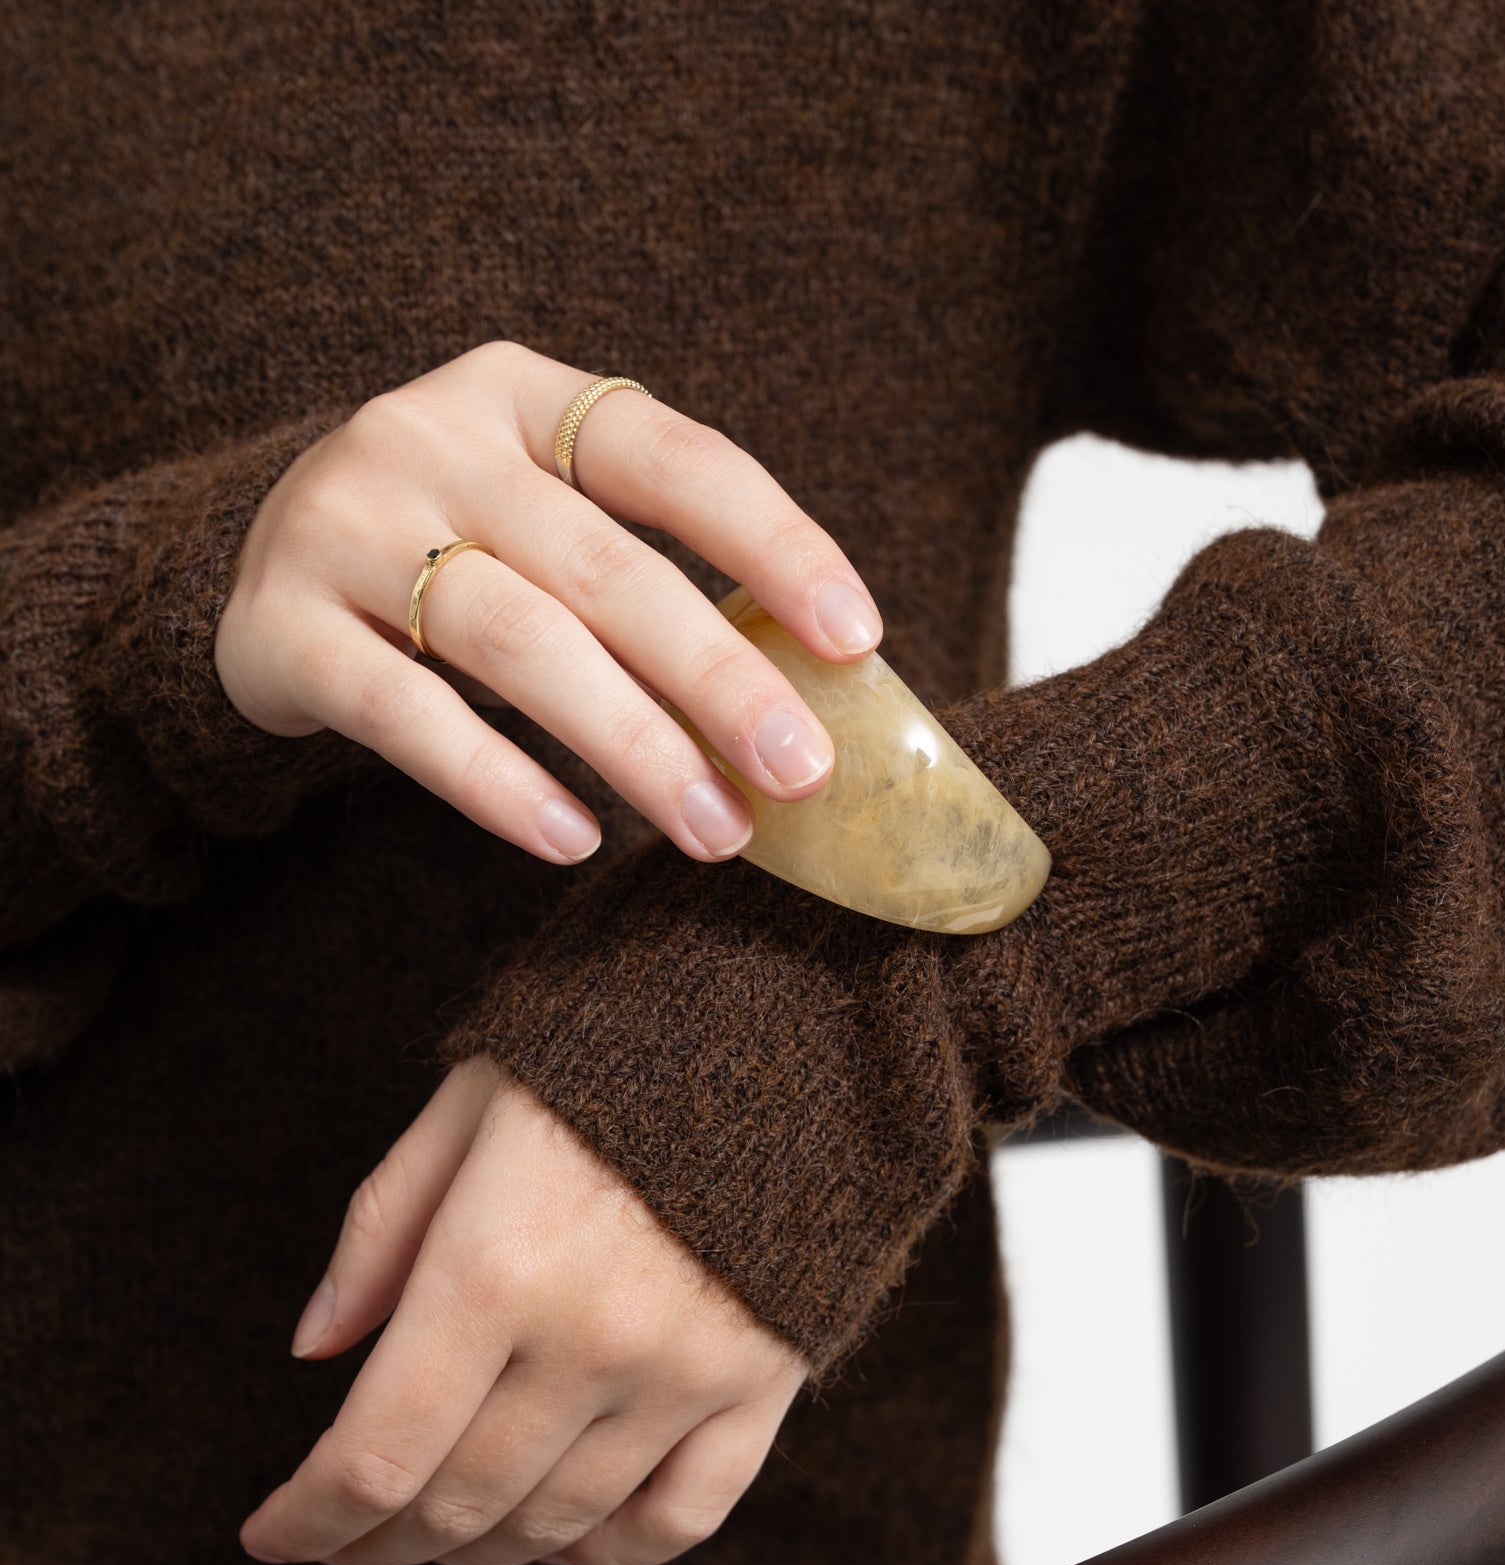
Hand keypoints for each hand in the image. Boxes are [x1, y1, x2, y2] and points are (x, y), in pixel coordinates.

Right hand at [215, 342, 881, 864]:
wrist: (258, 565)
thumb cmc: (453, 550)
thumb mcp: (543, 518)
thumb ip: (643, 573)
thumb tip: (800, 703)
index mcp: (522, 395)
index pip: (672, 457)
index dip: (773, 543)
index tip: (857, 637)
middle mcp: (429, 438)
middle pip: (603, 567)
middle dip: (718, 678)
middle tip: (802, 773)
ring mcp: (344, 525)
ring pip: (517, 642)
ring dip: (632, 746)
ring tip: (714, 831)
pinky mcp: (282, 627)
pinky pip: (407, 715)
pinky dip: (499, 782)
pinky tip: (574, 841)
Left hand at [239, 1058, 808, 1564]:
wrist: (781, 1018)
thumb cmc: (606, 1053)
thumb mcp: (468, 1107)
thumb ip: (381, 1231)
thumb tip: (316, 1352)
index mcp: (492, 1266)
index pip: (375, 1456)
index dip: (307, 1519)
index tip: (272, 1532)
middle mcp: (587, 1340)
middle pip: (457, 1505)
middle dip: (376, 1540)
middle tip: (345, 1536)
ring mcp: (683, 1372)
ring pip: (557, 1525)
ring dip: (478, 1549)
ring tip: (439, 1529)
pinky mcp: (764, 1383)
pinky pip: (682, 1520)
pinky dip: (610, 1553)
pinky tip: (564, 1538)